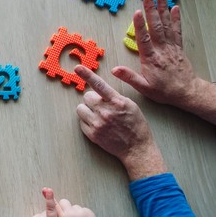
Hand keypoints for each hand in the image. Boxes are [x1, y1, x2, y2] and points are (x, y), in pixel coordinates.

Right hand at [54, 197, 96, 216]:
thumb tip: (57, 211)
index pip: (55, 206)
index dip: (54, 203)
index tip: (50, 196)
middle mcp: (70, 213)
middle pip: (64, 201)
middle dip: (65, 206)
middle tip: (68, 213)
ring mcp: (80, 211)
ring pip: (74, 206)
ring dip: (75, 211)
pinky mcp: (88, 210)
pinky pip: (82, 209)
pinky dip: (83, 213)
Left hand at [74, 65, 165, 180]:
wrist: (137, 148)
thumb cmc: (136, 125)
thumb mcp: (130, 105)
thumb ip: (115, 97)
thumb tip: (100, 91)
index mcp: (117, 102)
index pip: (99, 84)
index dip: (87, 74)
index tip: (78, 68)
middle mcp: (105, 112)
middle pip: (87, 96)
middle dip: (92, 100)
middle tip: (101, 106)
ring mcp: (98, 124)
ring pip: (81, 109)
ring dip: (87, 110)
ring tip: (98, 116)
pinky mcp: (92, 134)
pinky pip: (81, 122)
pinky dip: (87, 122)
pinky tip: (98, 125)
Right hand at [112, 0, 200, 106]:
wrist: (186, 92)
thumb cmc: (164, 91)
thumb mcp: (144, 88)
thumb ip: (129, 77)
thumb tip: (114, 69)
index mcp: (151, 59)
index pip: (144, 39)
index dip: (140, 25)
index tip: (137, 12)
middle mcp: (162, 50)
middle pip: (155, 26)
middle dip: (151, 10)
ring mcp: (171, 47)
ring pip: (166, 25)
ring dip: (163, 9)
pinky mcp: (178, 47)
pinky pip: (177, 30)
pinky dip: (176, 18)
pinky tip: (175, 8)